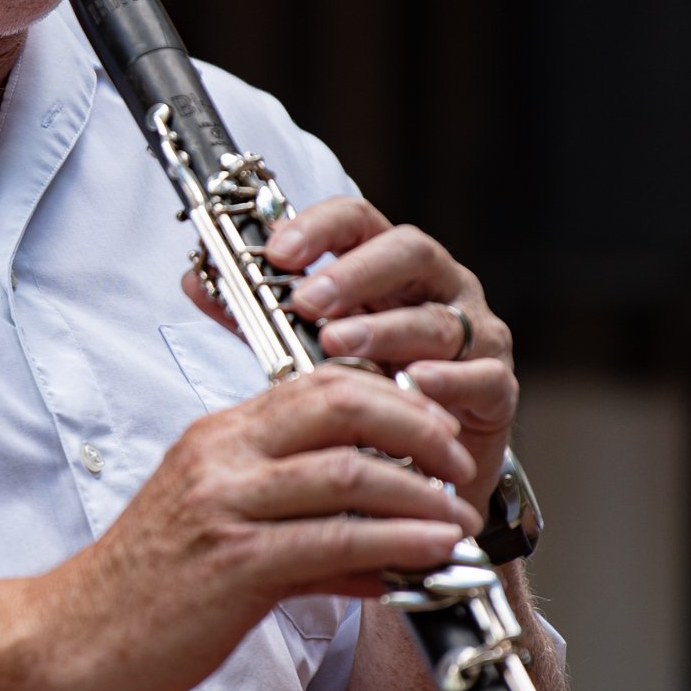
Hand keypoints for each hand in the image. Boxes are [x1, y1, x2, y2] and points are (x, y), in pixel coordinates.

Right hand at [77, 365, 479, 690]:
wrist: (74, 636)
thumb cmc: (143, 588)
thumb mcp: (221, 533)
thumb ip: (300, 529)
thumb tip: (376, 550)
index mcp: (216, 437)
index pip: (316, 383)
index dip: (388, 397)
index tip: (432, 429)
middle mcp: (221, 457)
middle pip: (340, 405)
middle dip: (416, 428)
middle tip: (457, 462)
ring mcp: (226, 505)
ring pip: (347, 472)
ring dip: (419, 494)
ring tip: (460, 517)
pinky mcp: (235, 562)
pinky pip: (335, 540)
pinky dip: (396, 543)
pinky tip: (432, 554)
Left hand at [181, 195, 516, 523]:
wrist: (420, 470)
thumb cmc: (365, 394)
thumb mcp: (303, 347)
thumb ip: (257, 314)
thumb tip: (194, 281)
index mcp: (389, 268)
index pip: (358, 221)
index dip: (320, 227)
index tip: (277, 251)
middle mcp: (438, 288)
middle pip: (409, 252)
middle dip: (355, 273)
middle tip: (308, 300)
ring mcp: (476, 333)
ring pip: (437, 317)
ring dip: (385, 330)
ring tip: (338, 345)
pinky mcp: (497, 387)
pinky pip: (480, 374)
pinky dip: (447, 378)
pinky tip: (414, 384)